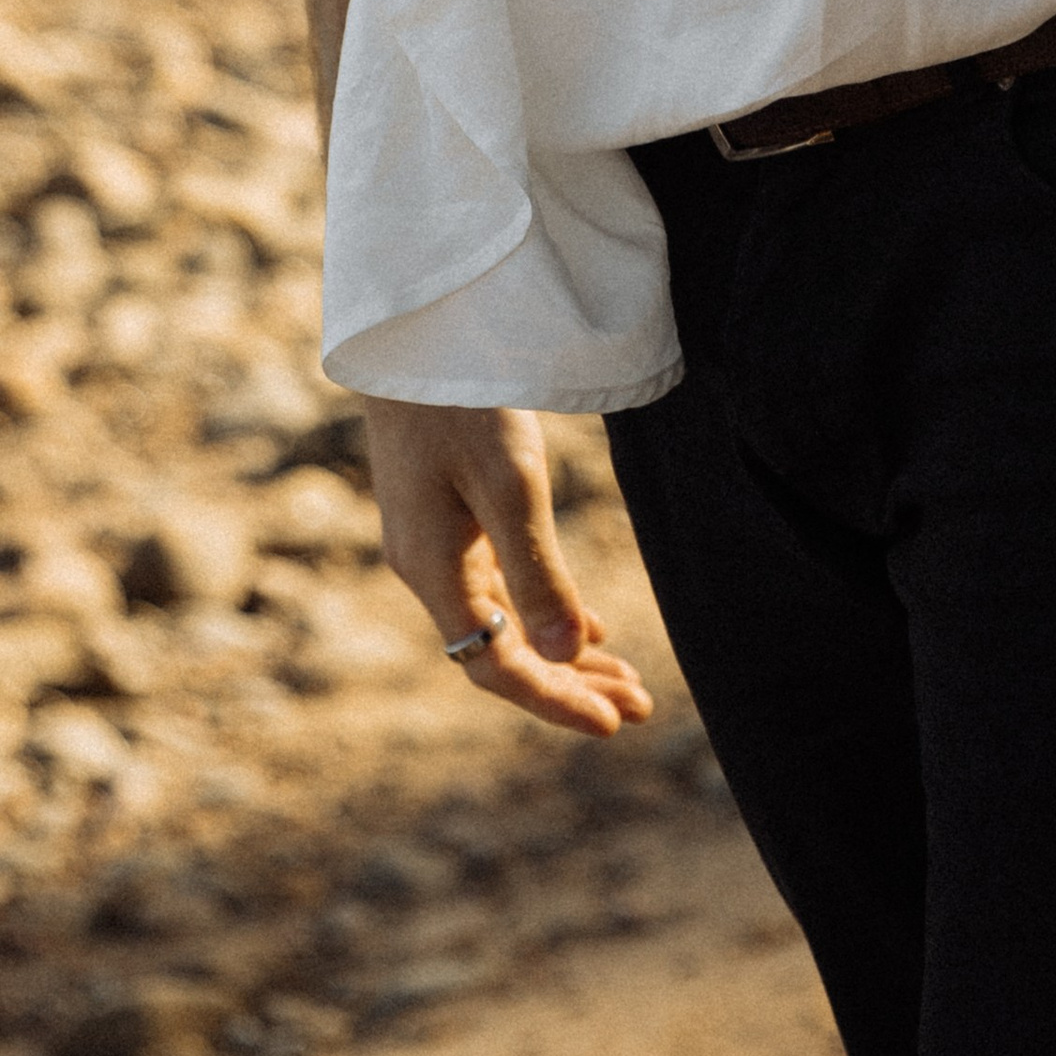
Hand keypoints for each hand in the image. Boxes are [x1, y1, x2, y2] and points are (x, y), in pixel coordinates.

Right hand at [361, 395, 653, 736]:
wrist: (415, 330)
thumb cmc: (462, 398)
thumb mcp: (510, 481)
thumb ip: (537, 569)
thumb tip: (564, 653)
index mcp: (431, 570)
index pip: (495, 666)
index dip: (554, 700)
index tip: (614, 724)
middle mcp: (425, 568)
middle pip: (500, 653)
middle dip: (570, 684)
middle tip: (640, 707)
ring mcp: (433, 542)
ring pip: (503, 622)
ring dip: (561, 651)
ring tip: (625, 677)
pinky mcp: (445, 516)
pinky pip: (498, 588)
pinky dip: (542, 611)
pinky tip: (585, 628)